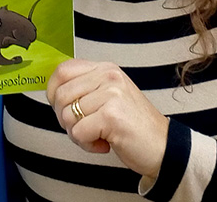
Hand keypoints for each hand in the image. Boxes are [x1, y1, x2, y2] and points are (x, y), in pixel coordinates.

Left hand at [46, 59, 168, 178]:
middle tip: (83, 128)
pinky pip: (78, 133)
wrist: (164, 147)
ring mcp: (111, 94)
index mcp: (105, 69)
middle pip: (60, 95)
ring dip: (77, 135)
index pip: (63, 70)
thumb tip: (53, 92)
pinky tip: (104, 144)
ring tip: (98, 136)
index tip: (61, 108)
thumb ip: (86, 88)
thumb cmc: (133, 125)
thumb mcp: (109, 96)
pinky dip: (87, 144)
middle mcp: (108, 76)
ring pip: (67, 116)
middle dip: (64, 119)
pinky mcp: (111, 116)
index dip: (53, 91)